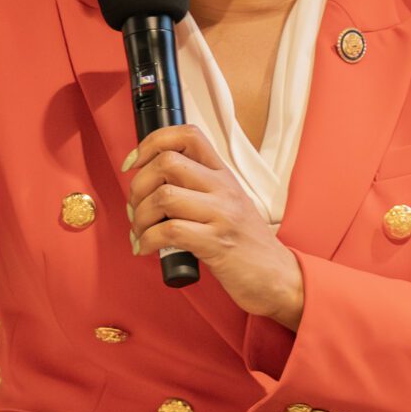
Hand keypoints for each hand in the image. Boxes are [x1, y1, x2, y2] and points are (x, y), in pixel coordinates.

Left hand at [124, 124, 304, 325]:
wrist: (276, 277)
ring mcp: (222, 214)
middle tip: (134, 207)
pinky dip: (147, 240)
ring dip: (139, 216)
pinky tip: (146, 248)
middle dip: (138, 185)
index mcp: (223, 174)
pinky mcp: (216, 243)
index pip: (188, 135)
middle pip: (167, 162)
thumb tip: (149, 184)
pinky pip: (169, 231)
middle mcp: (223, 188)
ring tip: (140, 231)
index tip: (134, 162)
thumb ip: (196, 189)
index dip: (153, 142)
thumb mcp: (226, 204)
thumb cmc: (244, 244)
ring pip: (163, 196)